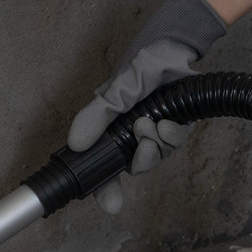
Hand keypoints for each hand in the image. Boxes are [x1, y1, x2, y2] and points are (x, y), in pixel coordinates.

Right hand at [67, 0, 225, 213]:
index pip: (104, 165)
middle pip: (134, 166)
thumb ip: (96, 117)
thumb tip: (76, 144)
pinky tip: (168, 124)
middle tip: (143, 143)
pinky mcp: (175, 124)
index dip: (106, 189)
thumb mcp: (114, 90)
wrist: (176, 46)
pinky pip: (174, 144)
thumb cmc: (142, 64)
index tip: (112, 205)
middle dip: (141, 160)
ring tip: (154, 124)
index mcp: (110, 126)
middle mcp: (130, 132)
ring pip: (156, 157)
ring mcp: (154, 129)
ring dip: (157, 145)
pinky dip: (172, 137)